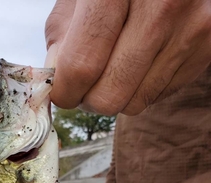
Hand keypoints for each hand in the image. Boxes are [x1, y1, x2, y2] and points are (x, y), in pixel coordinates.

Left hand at [45, 0, 210, 114]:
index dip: (65, 91)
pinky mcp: (208, 42)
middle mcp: (161, 4)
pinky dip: (144, 86)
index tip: (62, 92)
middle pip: (109, 96)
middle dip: (88, 100)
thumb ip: (63, 35)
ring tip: (116, 64)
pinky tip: (143, 58)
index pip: (82, 65)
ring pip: (135, 103)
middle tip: (86, 84)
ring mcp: (190, 25)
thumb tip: (57, 82)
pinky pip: (161, 94)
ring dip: (117, 94)